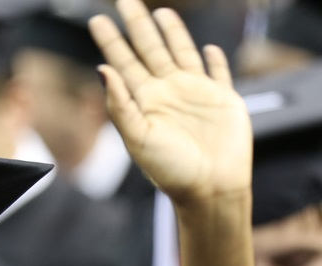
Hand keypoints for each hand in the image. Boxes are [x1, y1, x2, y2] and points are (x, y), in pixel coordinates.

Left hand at [89, 0, 252, 205]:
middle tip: (123, 0)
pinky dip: (215, 61)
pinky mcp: (223, 100)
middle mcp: (168, 94)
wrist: (211, 190)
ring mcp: (196, 95)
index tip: (97, 19)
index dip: (111, 41)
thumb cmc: (172, 171)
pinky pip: (219, 74)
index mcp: (145, 102)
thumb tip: (102, 69)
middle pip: (149, 49)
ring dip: (172, 34)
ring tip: (160, 13)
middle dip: (137, 25)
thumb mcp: (139, 138)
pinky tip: (209, 49)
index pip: (123, 63)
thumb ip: (121, 104)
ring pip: (181, 53)